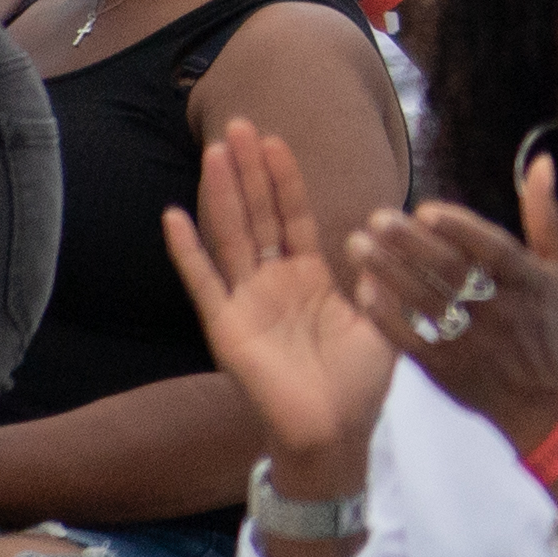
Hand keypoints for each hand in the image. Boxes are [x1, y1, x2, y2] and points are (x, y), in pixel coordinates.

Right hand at [161, 118, 398, 482]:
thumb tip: (382, 235)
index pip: (294, 215)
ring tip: (214, 151)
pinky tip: (173, 215)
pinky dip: (187, 250)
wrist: (336, 434)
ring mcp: (247, 303)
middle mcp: (275, 283)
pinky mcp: (227, 328)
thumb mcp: (384, 319)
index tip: (277, 137)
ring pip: (232, 236)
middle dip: (250, 169)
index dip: (286, 178)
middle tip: (238, 123)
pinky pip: (204, 283)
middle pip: (258, 214)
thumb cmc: (361, 384)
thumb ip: (381, 277)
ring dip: (222, 195)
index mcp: (312, 278)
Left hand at [344, 148, 557, 447]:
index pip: (493, 250)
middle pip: (452, 272)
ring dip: (389, 272)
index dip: (461, 229)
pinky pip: (412, 340)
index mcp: (530, 282)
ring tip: (358, 245)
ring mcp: (473, 342)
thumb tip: (539, 161)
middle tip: (377, 218)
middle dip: (412, 244)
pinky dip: (387, 317)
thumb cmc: (555, 327)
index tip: (426, 209)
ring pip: (426, 302)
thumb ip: (547, 217)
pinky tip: (363, 291)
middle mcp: (501, 310)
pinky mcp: (447, 369)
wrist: (545, 403)